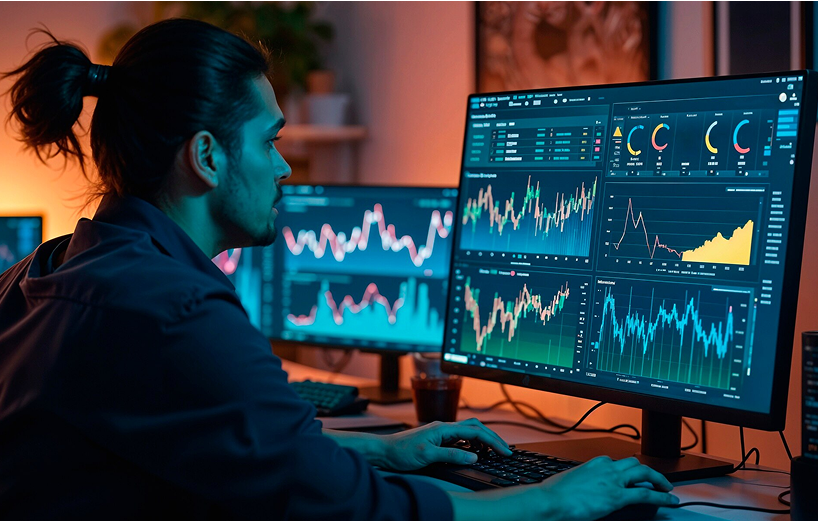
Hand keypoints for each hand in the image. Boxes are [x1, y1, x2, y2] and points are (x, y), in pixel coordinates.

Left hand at [379, 417, 511, 470]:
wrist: (384, 451)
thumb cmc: (401, 452)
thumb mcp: (428, 456)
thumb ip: (452, 455)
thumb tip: (474, 457)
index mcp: (444, 428)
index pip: (475, 432)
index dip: (492, 441)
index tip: (504, 451)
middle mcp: (444, 427)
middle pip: (475, 427)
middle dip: (492, 438)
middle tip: (504, 450)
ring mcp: (441, 432)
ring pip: (469, 431)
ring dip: (484, 439)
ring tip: (494, 450)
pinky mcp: (438, 439)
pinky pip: (461, 437)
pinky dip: (473, 443)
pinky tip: (475, 451)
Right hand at [533, 456, 678, 520]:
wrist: (551, 500)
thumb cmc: (554, 494)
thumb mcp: (571, 482)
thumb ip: (583, 483)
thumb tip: (584, 490)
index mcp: (594, 463)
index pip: (617, 462)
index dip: (628, 470)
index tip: (632, 475)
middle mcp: (606, 467)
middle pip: (634, 464)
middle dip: (648, 471)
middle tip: (657, 478)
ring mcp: (613, 481)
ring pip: (644, 474)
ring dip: (659, 480)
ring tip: (668, 488)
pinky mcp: (618, 496)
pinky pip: (646, 494)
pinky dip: (661, 497)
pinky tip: (669, 500)